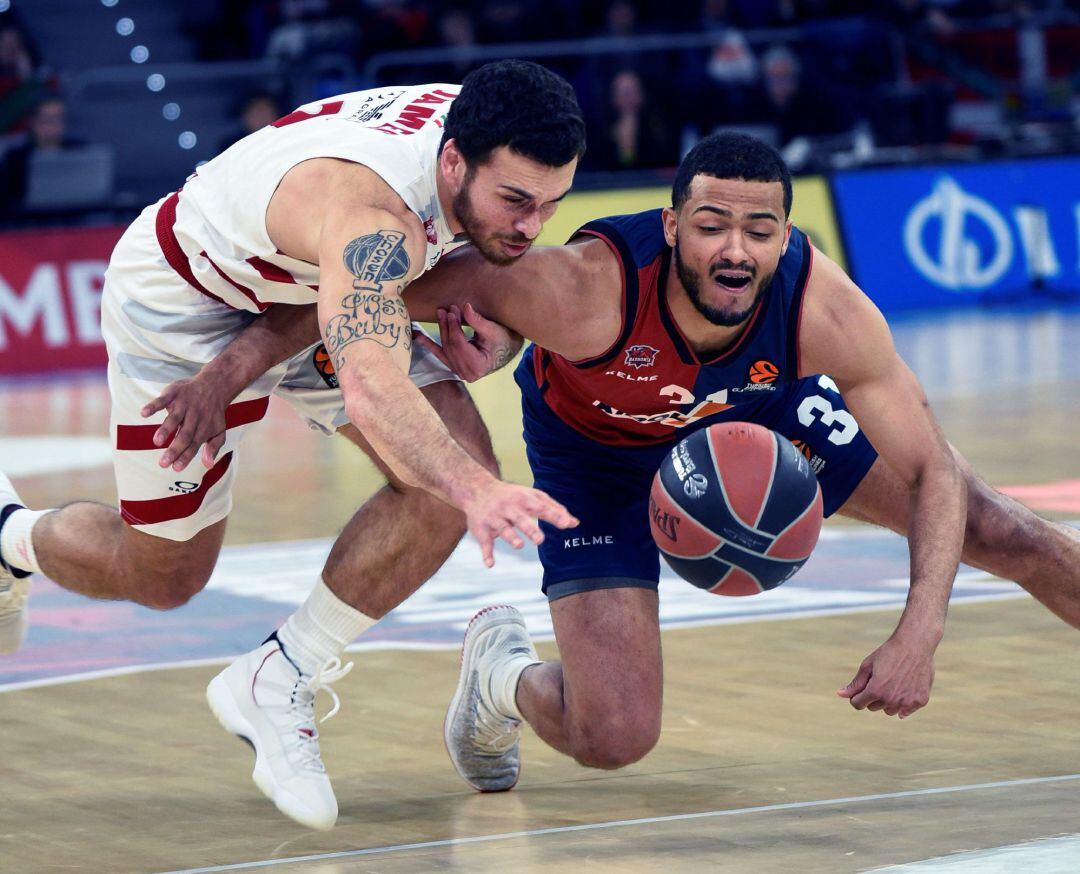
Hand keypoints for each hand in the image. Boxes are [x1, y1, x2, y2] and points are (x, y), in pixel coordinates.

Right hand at [140, 377, 228, 470]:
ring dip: (165, 429)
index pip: (194, 445)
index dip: (185, 456)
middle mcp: (194, 417)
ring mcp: (183, 405)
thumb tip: (208, 465)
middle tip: (163, 463)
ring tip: (157, 442)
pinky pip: (163, 399)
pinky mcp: (174, 394)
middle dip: (174, 449)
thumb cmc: (213, 413)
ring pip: (174, 418)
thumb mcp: (219, 430)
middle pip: (184, 435)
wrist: (214, 385)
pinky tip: (144, 413)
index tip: (176, 468)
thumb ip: (213, 447)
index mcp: (203, 428)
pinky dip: (153, 405)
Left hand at [413, 302, 522, 381]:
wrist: (507, 351)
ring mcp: (460, 372)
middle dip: (446, 326)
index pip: (459, 344)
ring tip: (438, 314)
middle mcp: (467, 373)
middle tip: (444, 309)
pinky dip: (430, 345)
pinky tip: (419, 336)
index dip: (454, 326)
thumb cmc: (504, 341)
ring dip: (440, 331)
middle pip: (451, 346)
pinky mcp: (455, 367)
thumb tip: (465, 307)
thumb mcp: (493, 331)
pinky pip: (441, 355)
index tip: (452, 310)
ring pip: (445, 348)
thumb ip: (478, 321)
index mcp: (477, 366)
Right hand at [461, 479, 577, 567]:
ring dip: (511, 538)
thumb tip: (574, 523)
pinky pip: (485, 542)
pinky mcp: (482, 530)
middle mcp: (509, 508)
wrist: (477, 490)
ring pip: (503, 529)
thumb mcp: (532, 496)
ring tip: (519, 545)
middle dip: (530, 529)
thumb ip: (553, 509)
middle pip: (521, 519)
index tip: (567, 524)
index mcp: (524, 499)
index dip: (554, 515)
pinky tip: (490, 564)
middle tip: (540, 540)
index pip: (541, 507)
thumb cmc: (512, 496)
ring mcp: (494, 519)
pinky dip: (486, 554)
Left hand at [837, 630, 936, 718]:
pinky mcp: (920, 701)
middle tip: (880, 679)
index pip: (858, 704)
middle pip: (873, 707)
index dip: (857, 696)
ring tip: (892, 683)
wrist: (915, 645)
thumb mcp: (867, 666)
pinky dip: (903, 703)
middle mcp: (891, 700)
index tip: (862, 687)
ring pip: (889, 711)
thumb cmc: (888, 653)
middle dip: (872, 696)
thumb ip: (855, 684)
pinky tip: (904, 689)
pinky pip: (906, 711)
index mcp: (875, 691)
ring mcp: (907, 702)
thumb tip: (840, 694)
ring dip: (888, 701)